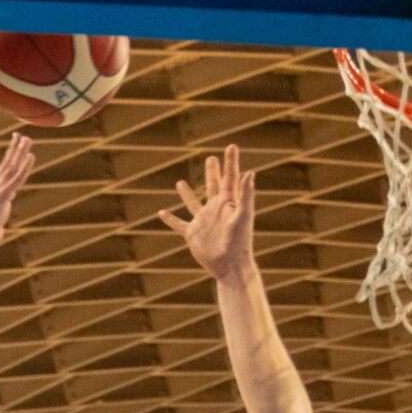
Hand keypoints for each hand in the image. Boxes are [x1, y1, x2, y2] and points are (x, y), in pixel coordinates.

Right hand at [0, 133, 34, 249]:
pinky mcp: (4, 195)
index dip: (9, 156)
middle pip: (7, 164)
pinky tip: (31, 156)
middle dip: (15, 148)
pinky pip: (17, 178)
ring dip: (20, 152)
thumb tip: (2, 219)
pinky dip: (25, 166)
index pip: (2, 170)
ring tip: (28, 139)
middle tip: (21, 135)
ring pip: (13, 166)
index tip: (14, 145)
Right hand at [159, 144, 255, 282]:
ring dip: (187, 193)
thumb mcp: (243, 216)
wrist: (230, 266)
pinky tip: (161, 213)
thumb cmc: (240, 242)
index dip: (231, 162)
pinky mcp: (193, 234)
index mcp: (228, 203)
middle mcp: (215, 209)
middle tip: (211, 158)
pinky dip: (170, 219)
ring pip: (193, 203)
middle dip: (213, 172)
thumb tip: (250, 173)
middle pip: (213, 186)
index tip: (231, 146)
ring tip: (179, 182)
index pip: (229, 177)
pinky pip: (179, 225)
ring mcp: (203, 221)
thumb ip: (246, 195)